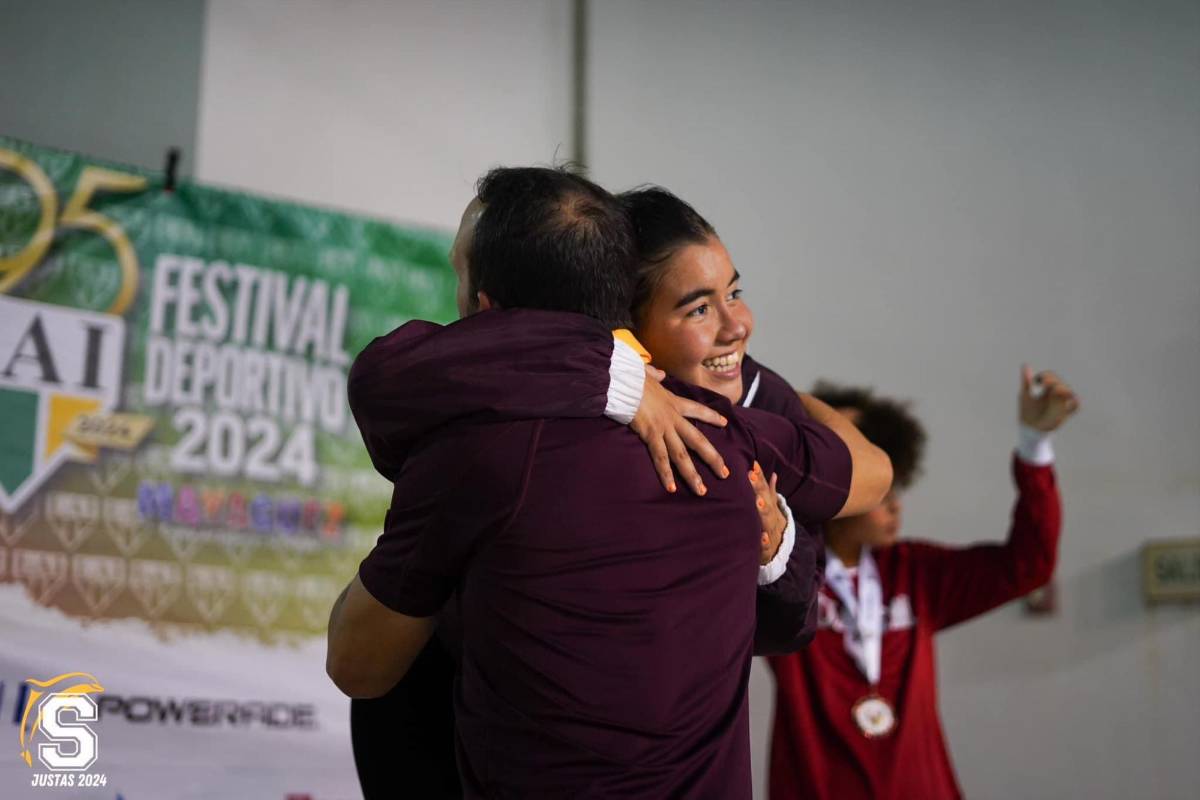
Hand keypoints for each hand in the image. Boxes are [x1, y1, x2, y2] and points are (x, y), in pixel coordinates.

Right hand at [630, 366, 729, 494]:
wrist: (625, 381)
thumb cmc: (633, 377)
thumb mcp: (648, 374)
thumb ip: (655, 375)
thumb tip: (659, 374)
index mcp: (674, 401)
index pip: (698, 410)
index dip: (712, 416)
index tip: (724, 422)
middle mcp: (673, 417)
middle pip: (698, 441)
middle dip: (713, 458)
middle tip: (724, 473)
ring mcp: (663, 428)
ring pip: (682, 455)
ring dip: (692, 474)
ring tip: (701, 491)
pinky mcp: (650, 434)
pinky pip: (660, 458)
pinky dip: (666, 474)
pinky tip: (671, 488)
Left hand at [751, 461, 784, 564]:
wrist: (780, 551)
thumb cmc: (771, 525)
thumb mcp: (772, 508)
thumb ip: (769, 491)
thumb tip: (772, 474)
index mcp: (770, 507)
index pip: (765, 490)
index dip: (759, 478)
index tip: (752, 466)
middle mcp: (772, 517)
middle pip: (767, 501)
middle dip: (759, 489)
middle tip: (750, 476)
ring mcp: (772, 532)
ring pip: (768, 521)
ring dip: (763, 511)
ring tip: (757, 501)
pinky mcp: (768, 549)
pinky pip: (767, 546)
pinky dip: (765, 541)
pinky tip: (762, 537)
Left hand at [1020, 365, 1079, 431]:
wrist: (1029, 428)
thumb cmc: (1027, 412)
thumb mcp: (1025, 395)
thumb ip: (1026, 382)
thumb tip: (1025, 365)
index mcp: (1047, 390)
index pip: (1052, 377)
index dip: (1046, 376)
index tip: (1036, 381)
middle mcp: (1055, 395)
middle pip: (1060, 382)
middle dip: (1053, 380)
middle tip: (1044, 383)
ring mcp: (1061, 403)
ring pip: (1068, 392)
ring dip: (1062, 388)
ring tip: (1054, 389)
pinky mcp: (1064, 413)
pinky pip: (1076, 406)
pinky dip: (1076, 401)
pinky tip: (1071, 398)